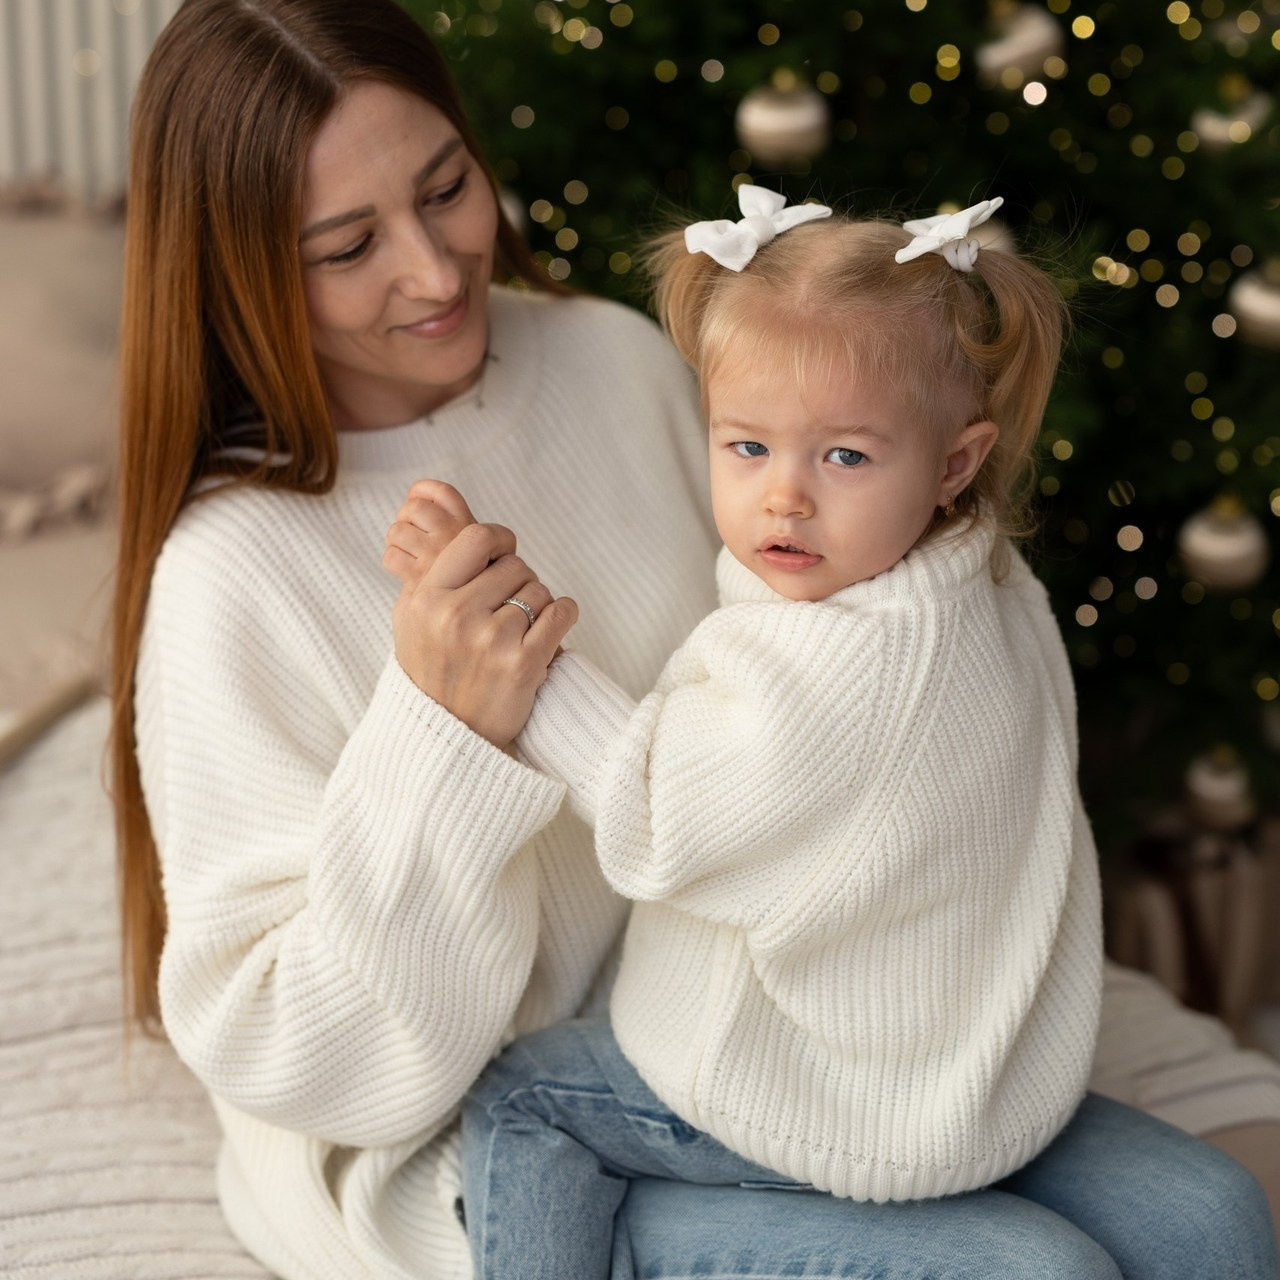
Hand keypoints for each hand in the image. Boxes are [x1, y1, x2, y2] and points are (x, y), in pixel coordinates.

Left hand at [383, 479, 477, 586]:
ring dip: (397, 540)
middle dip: (406, 517)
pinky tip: (406, 571)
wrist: (483, 617)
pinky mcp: (421, 578)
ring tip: (410, 553)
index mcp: (470, 526)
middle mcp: (454, 537)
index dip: (423, 491)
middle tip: (413, 533)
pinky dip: (394, 561)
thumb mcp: (483, 548)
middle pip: (414, 508)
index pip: (441, 493)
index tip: (419, 500)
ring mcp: (437, 556)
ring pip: (398, 531)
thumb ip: (456, 523)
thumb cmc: (478, 583)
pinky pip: (392, 557)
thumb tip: (415, 494)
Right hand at [385, 483, 577, 747]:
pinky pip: (562, 614)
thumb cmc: (430, 672)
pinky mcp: (524, 665)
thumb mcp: (410, 619)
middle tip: (508, 607)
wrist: (445, 737)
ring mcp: (492, 640)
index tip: (504, 551)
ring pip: (539, 590)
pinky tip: (549, 630)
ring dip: (538, 605)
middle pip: (515, 565)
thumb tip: (466, 535)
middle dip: (518, 581)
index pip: (476, 538)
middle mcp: (457, 615)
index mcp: (428, 597)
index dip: (498, 539)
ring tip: (519, 630)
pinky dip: (562, 616)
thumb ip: (431, 574)